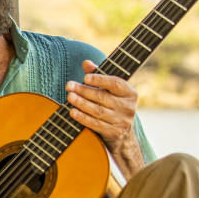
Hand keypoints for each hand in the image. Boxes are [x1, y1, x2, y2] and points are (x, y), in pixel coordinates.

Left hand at [66, 60, 143, 175]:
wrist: (123, 134)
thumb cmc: (112, 104)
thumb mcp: (109, 90)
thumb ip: (98, 75)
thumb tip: (86, 63)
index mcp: (130, 93)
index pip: (115, 84)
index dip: (100, 80)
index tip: (85, 77)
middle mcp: (128, 107)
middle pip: (103, 97)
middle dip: (84, 91)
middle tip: (69, 85)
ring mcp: (121, 121)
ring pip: (98, 110)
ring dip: (81, 103)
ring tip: (69, 97)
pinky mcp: (113, 132)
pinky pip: (95, 124)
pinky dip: (83, 118)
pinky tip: (72, 112)